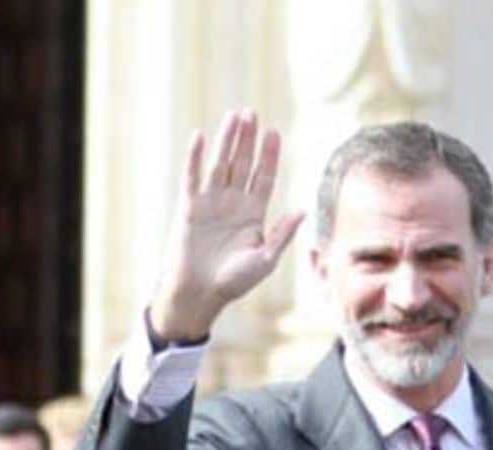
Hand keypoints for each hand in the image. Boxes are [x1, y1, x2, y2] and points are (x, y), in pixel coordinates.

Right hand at [150, 108, 305, 340]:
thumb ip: (282, 234)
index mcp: (254, 213)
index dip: (269, 155)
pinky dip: (196, 158)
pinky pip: (193, 178)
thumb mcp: (266, 259)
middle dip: (248, 139)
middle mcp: (233, 203)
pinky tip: (200, 137)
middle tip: (252, 112)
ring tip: (234, 116)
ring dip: (226, 141)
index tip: (274, 132)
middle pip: (242, 164)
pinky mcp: (189, 207)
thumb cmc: (235, 281)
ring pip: (220, 165)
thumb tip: (303, 210)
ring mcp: (211, 203)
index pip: (264, 177)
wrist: (202, 294)